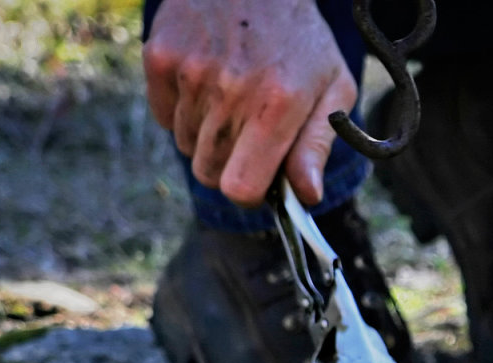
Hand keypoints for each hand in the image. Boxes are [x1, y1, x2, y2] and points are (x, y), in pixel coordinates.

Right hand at [143, 0, 355, 206]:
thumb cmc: (300, 37)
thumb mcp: (332, 87)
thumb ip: (317, 146)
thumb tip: (307, 196)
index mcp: (277, 105)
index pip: (240, 188)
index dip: (250, 194)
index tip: (260, 180)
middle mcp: (230, 90)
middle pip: (210, 174)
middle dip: (230, 165)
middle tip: (249, 132)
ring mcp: (190, 73)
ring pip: (187, 147)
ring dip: (207, 136)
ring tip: (232, 96)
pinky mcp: (160, 59)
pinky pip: (164, 117)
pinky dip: (182, 111)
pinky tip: (207, 80)